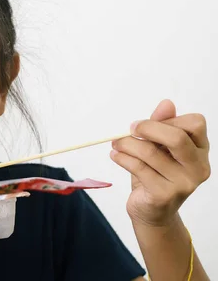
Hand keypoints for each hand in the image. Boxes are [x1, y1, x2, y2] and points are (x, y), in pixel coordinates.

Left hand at [110, 99, 210, 226]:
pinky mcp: (164, 195)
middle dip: (147, 128)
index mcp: (200, 150)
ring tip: (116, 143)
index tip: (147, 123)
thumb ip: (162, 125)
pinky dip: (122, 158)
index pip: (195, 123)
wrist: (152, 212)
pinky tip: (116, 156)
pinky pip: (138, 168)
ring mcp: (183, 183)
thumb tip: (166, 103)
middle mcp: (198, 167)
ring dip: (126, 144)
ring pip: (149, 152)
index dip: (168, 120)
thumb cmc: (156, 174)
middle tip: (130, 128)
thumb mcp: (159, 148)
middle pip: (176, 137)